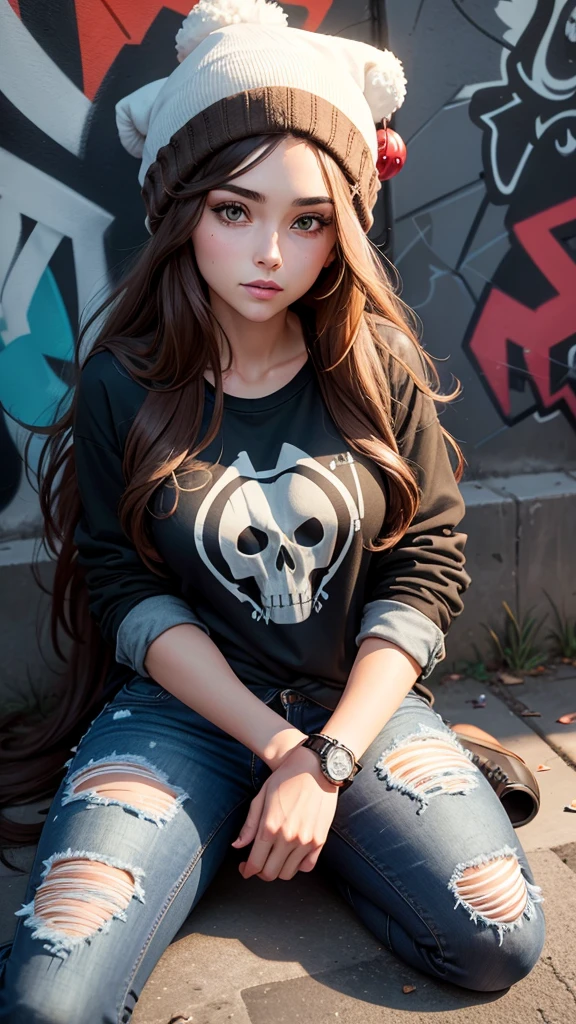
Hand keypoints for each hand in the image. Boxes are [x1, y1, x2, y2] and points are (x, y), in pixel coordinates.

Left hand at [231, 744, 338, 880]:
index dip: (247, 870)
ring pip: (288, 873)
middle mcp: (288, 838)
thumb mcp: (261, 796)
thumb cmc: (286, 778)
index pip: (255, 864)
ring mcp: (306, 841)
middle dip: (260, 872)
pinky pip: (307, 866)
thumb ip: (250, 824)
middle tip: (258, 863)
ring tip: (275, 858)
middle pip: (270, 873)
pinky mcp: (320, 840)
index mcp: (270, 827)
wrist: (315, 767)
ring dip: (279, 869)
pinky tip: (292, 855)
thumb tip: (237, 846)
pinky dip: (298, 866)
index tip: (245, 869)